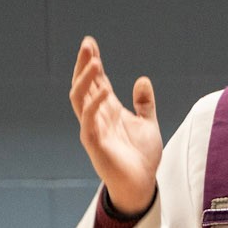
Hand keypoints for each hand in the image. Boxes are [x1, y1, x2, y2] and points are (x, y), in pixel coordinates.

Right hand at [68, 36, 162, 214]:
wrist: (142, 185)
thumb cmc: (142, 157)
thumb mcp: (147, 124)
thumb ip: (144, 103)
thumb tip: (142, 79)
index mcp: (108, 110)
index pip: (95, 81)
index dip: (92, 61)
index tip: (90, 42)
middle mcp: (96, 116)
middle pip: (83, 85)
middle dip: (84, 64)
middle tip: (87, 44)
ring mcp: (92, 129)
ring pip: (79, 99)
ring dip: (85, 79)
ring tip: (94, 61)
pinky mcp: (94, 144)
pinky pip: (89, 121)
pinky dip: (95, 104)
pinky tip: (105, 90)